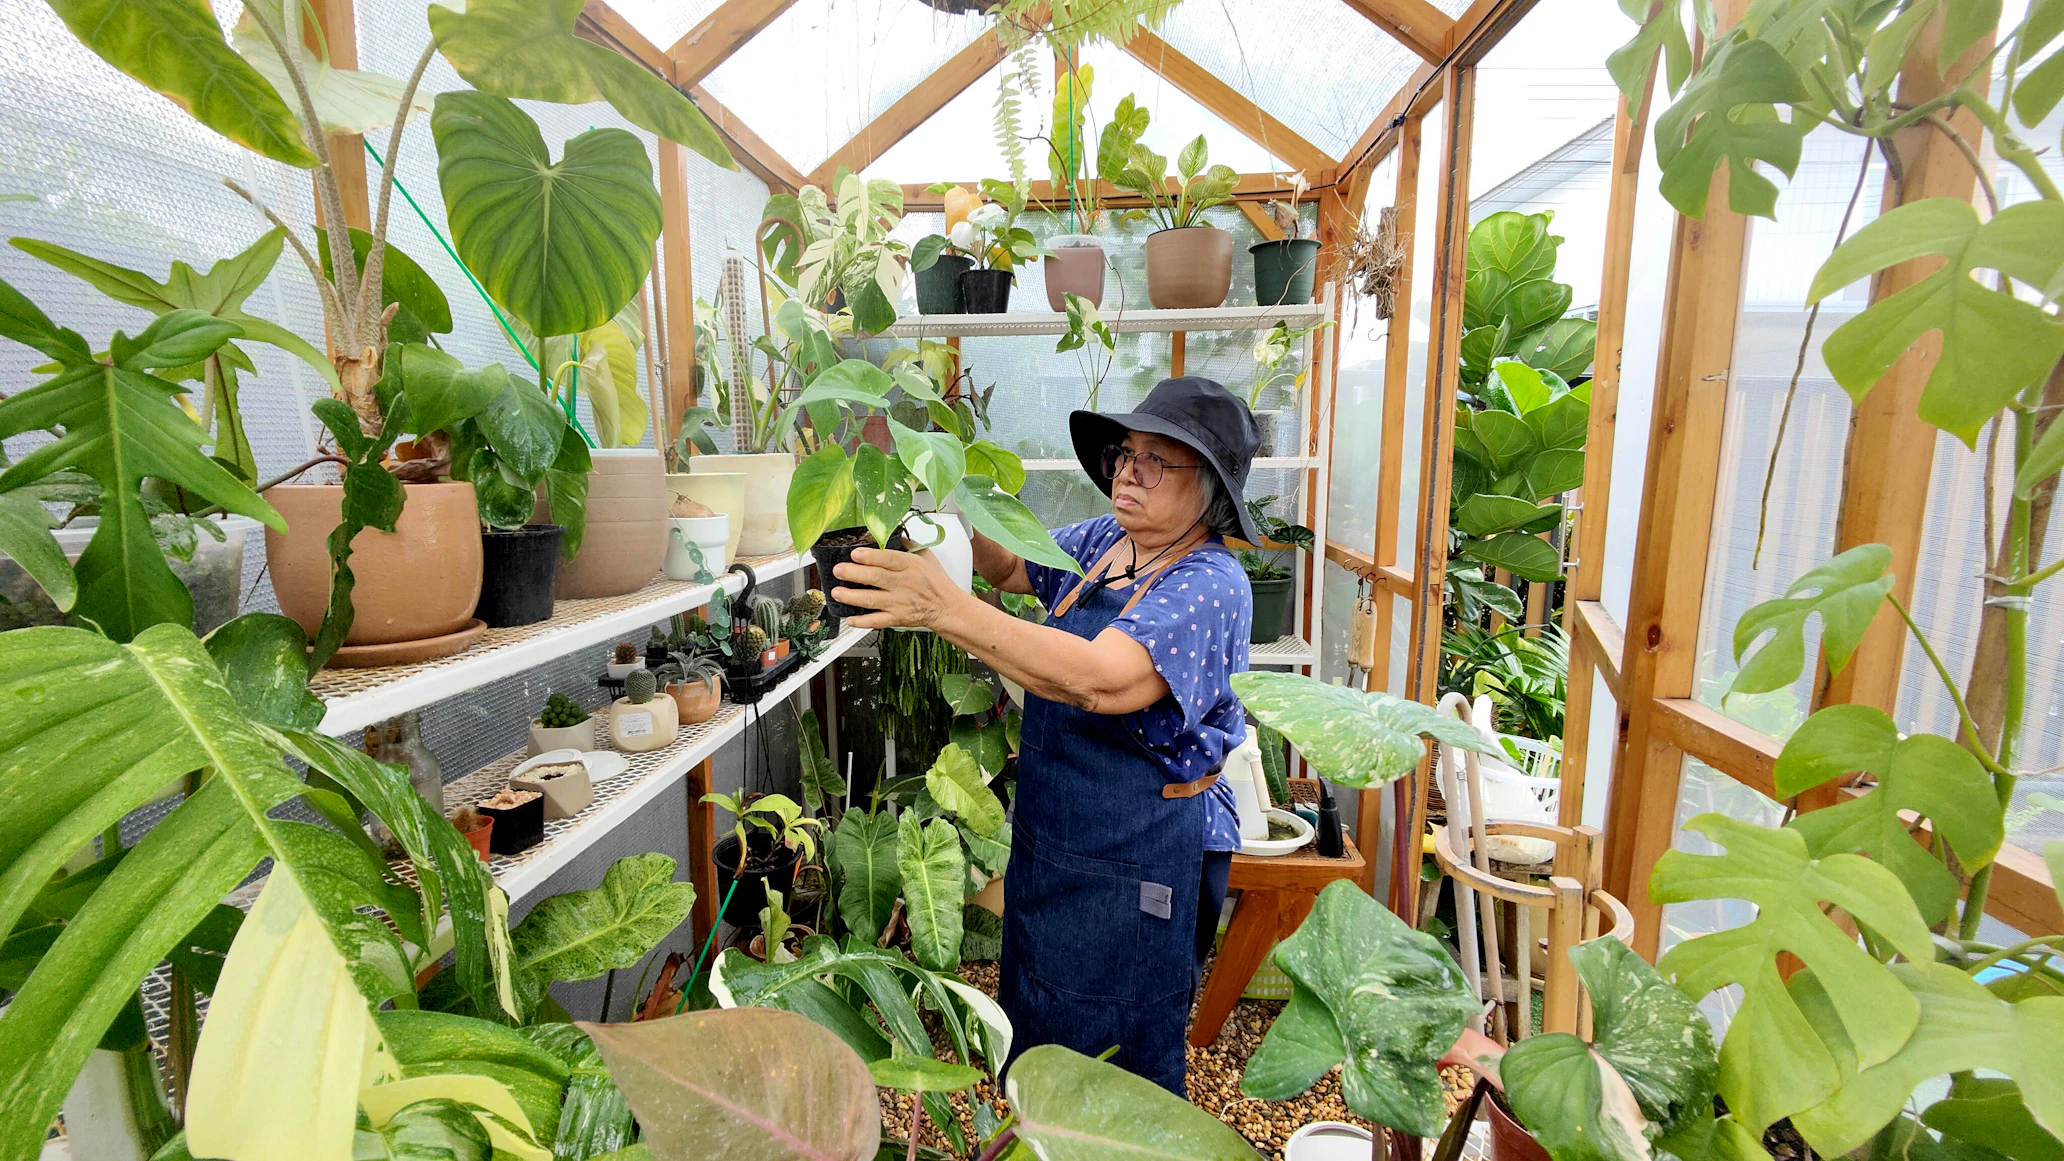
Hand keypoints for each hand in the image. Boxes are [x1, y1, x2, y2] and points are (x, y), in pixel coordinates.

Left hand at [832, 546, 965, 630]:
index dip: (870, 556)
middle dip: (854, 573)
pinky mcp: (897, 618)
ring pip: (872, 599)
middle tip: (838, 570)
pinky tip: (849, 618)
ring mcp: (899, 602)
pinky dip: (862, 622)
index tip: (855, 553)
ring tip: (837, 592)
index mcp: (911, 566)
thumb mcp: (927, 556)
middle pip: (876, 577)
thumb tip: (890, 533)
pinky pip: (877, 621)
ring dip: (852, 597)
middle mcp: (904, 584)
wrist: (946, 607)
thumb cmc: (936, 582)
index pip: (889, 559)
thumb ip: (908, 544)